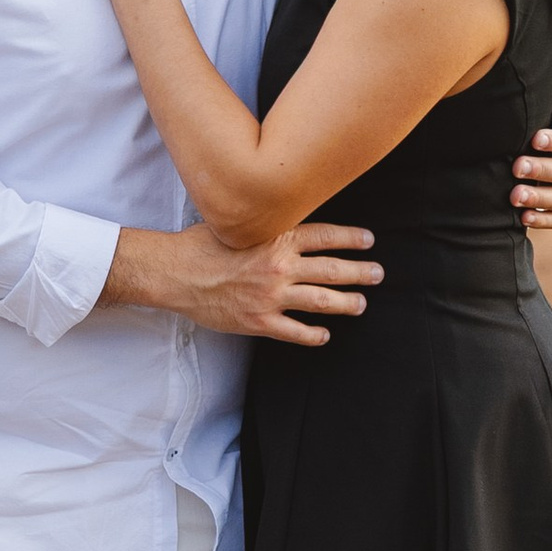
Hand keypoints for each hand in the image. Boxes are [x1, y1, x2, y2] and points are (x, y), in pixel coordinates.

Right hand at [103, 219, 381, 345]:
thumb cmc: (201, 245)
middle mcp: (279, 267)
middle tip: (377, 274)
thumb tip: (284, 216)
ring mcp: (271, 297)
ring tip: (361, 303)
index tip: (368, 241)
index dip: (350, 239)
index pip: (324, 236)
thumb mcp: (238, 225)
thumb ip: (265, 225)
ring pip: (321, 301)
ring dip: (346, 303)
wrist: (174, 273)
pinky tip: (325, 334)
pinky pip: (295, 331)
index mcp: (275, 239)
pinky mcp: (259, 322)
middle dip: (359, 272)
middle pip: (331, 270)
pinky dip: (313, 334)